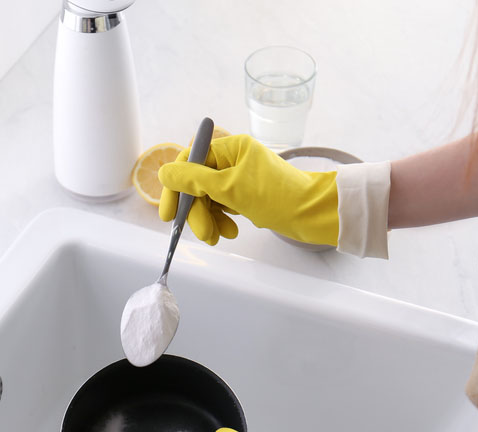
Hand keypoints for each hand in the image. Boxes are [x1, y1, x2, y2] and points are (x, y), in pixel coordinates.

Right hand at [157, 134, 339, 246]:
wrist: (312, 214)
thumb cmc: (276, 197)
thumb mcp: (229, 189)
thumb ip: (193, 180)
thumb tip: (165, 172)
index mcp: (230, 147)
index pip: (190, 162)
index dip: (175, 188)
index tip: (168, 214)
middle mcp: (234, 158)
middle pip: (198, 183)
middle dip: (197, 211)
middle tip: (203, 234)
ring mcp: (240, 176)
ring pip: (210, 198)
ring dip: (209, 219)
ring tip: (218, 237)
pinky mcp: (247, 193)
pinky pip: (223, 206)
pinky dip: (222, 220)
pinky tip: (230, 232)